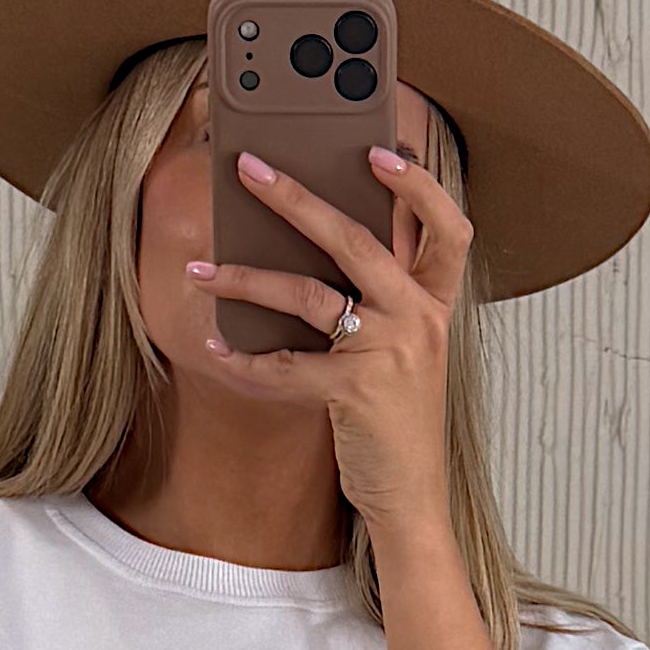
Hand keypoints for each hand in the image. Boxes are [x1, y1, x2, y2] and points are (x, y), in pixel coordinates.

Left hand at [185, 136, 468, 541]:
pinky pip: (285, 365)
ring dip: (246, 277)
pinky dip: (243, 357)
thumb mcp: (405, 354)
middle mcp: (419, 321)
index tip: (379, 149)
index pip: (447, 227)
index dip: (418, 185)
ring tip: (202, 267)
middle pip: (357, 239)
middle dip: (297, 197)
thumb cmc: (397, 424)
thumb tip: (315, 248)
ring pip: (308, 295)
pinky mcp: (356, 393)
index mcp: (435, 305)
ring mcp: (391, 355)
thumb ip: (379, 303)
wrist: (412, 500)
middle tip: (248, 168)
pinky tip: (214, 343)